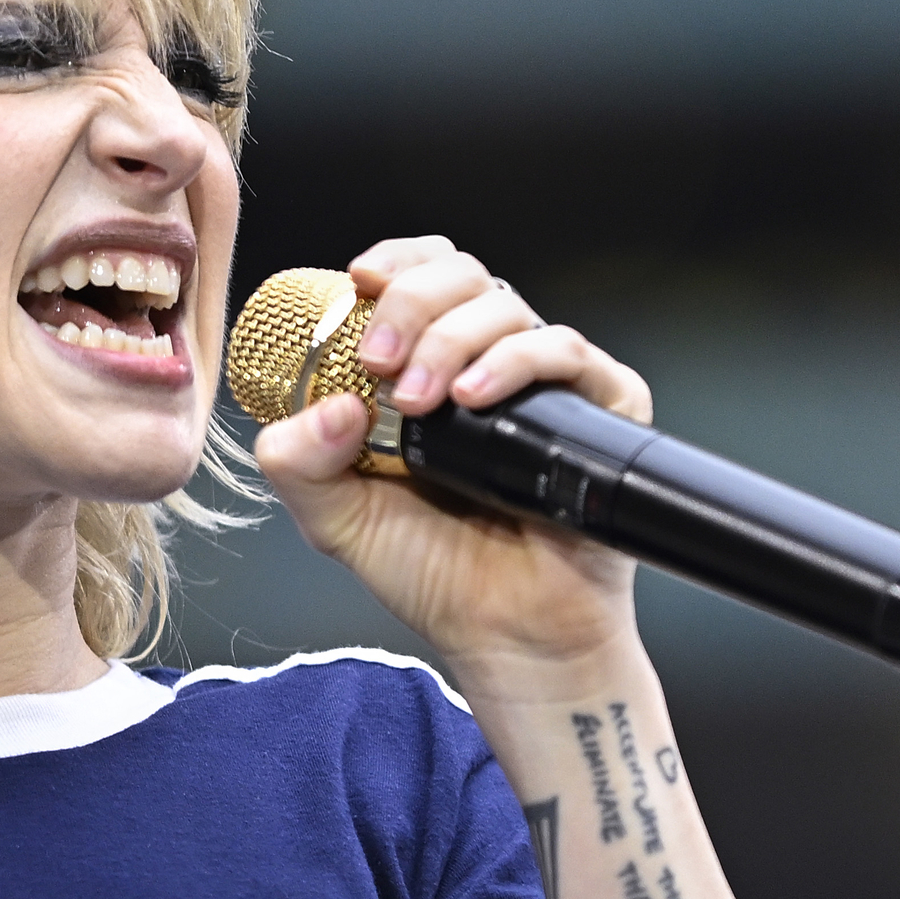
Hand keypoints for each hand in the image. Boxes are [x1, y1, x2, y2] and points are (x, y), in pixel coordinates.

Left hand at [251, 236, 651, 687]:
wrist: (505, 636)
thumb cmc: (434, 574)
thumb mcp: (335, 515)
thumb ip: (298, 461)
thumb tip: (329, 405)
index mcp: (431, 368)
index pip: (420, 276)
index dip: (394, 262)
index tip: (359, 281)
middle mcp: (489, 364)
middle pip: (460, 277)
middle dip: (411, 302)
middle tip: (379, 362)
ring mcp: (546, 384)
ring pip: (506, 306)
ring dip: (450, 339)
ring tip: (420, 401)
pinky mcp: (601, 408)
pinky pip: (566, 352)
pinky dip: (515, 361)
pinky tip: (474, 397)